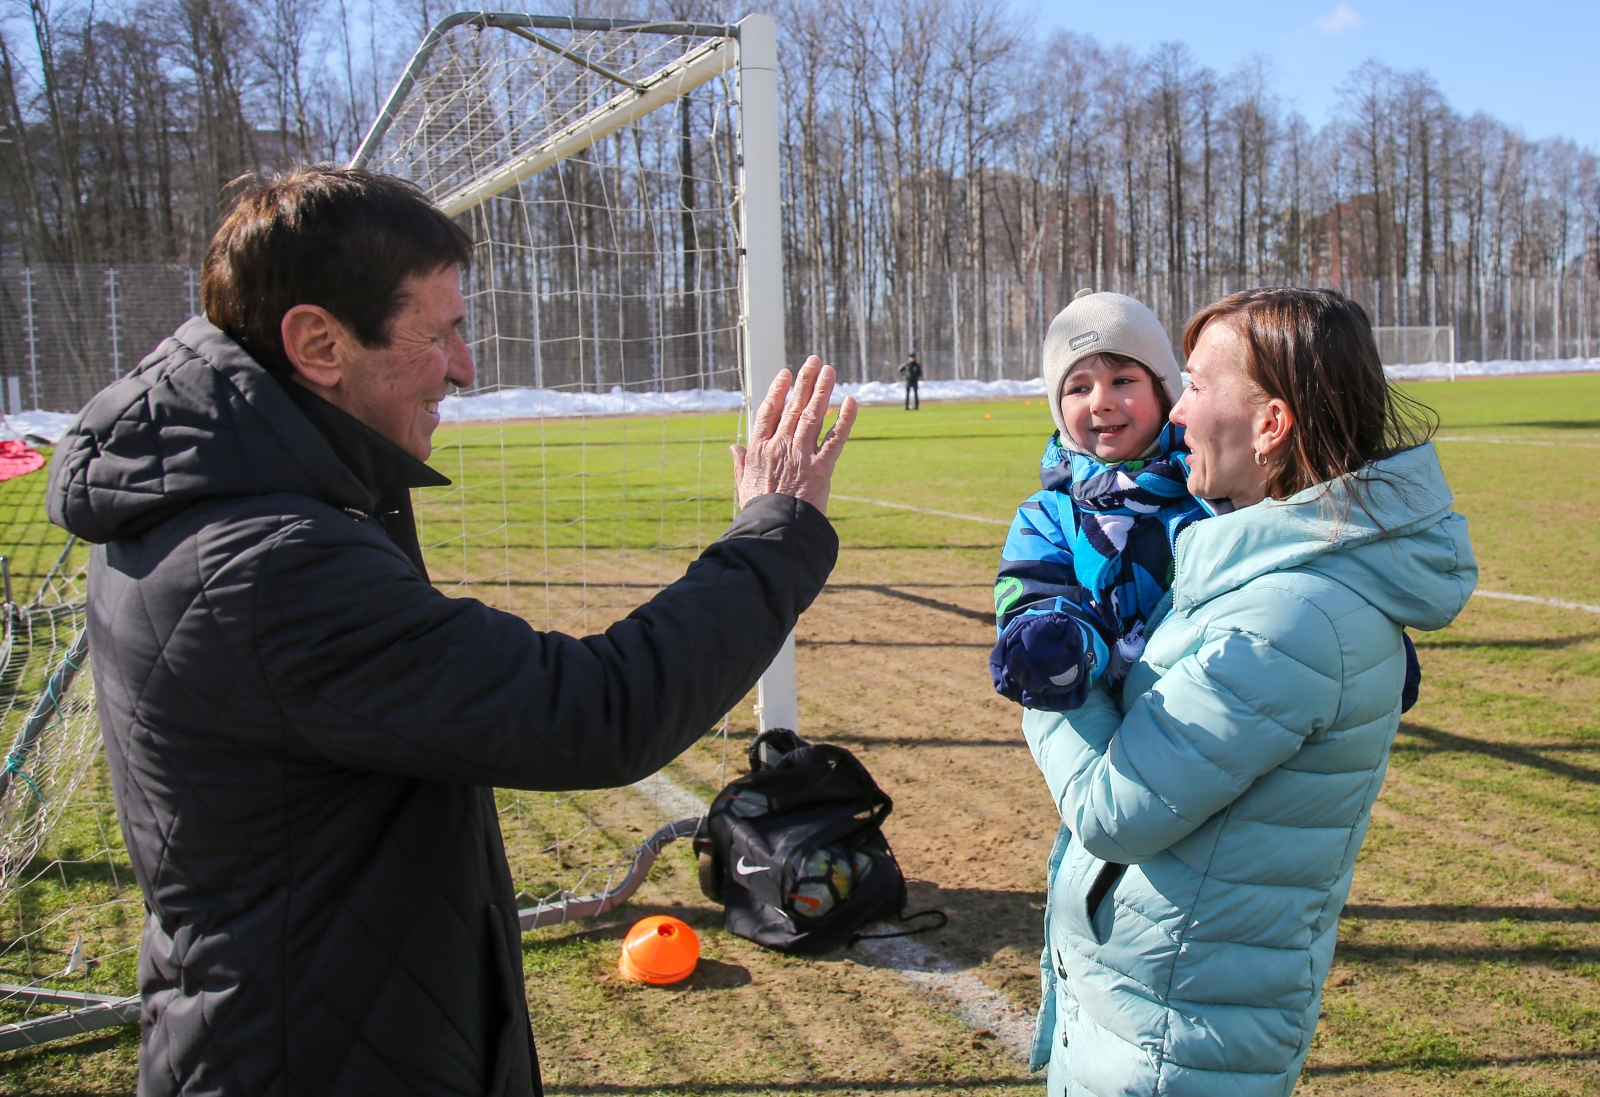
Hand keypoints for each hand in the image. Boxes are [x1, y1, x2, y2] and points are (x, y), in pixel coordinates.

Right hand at [731, 357, 856, 514]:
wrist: (774, 529)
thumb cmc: (758, 510)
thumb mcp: (743, 484)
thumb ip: (740, 464)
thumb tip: (733, 448)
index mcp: (759, 449)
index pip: (769, 411)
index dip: (778, 390)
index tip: (786, 374)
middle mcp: (780, 446)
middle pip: (793, 406)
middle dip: (805, 381)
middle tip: (814, 361)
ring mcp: (800, 455)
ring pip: (813, 415)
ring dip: (822, 390)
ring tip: (829, 370)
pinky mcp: (820, 468)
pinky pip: (835, 439)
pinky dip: (845, 420)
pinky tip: (851, 402)